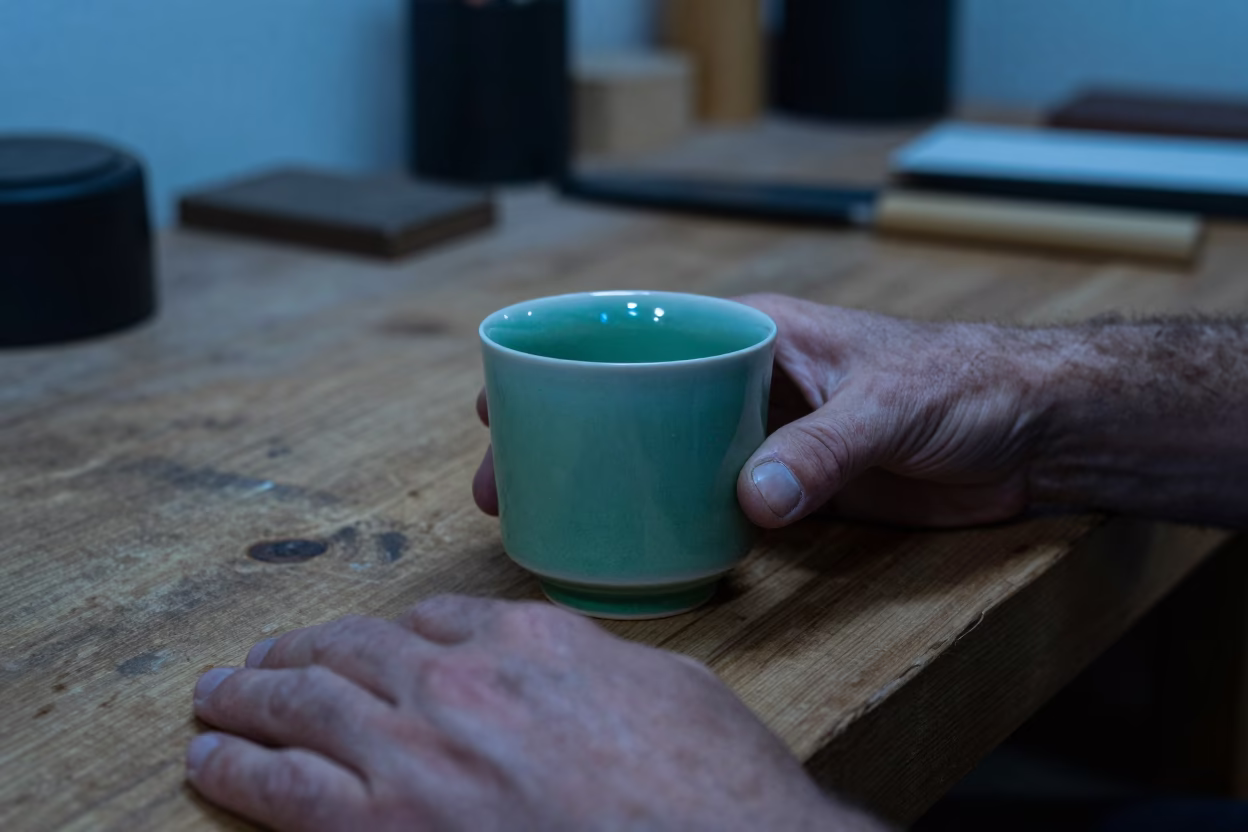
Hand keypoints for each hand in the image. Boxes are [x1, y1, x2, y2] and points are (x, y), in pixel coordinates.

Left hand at [187, 596, 878, 830]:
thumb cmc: (713, 789)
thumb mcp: (673, 689)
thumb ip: (600, 666)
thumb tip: (573, 669)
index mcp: (532, 642)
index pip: (439, 618)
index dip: (400, 632)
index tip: (379, 644)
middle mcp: (462, 682)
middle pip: (354, 650)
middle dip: (301, 653)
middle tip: (263, 658)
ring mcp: (418, 753)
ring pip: (306, 703)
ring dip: (252, 694)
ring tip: (219, 692)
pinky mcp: (385, 827)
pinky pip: (285, 786)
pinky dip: (237, 766)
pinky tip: (208, 758)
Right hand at [474, 293, 1045, 528]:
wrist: (1031, 433)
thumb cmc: (964, 384)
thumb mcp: (888, 406)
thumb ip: (821, 450)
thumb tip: (749, 501)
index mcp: (755, 334)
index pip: (640, 333)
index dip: (568, 358)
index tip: (505, 393)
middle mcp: (745, 381)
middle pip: (633, 400)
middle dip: (568, 432)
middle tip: (504, 478)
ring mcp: (763, 435)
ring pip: (663, 453)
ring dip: (610, 480)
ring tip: (548, 517)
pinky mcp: (791, 486)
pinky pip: (711, 499)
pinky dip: (670, 517)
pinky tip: (632, 544)